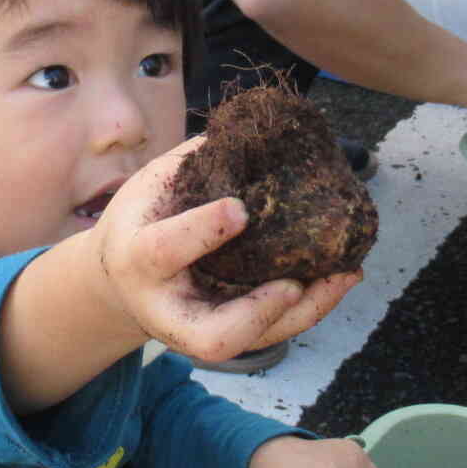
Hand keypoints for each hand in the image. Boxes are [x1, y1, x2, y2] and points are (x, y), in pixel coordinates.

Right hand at [93, 138, 360, 365]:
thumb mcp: (151, 186)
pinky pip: (273, 331)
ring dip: (305, 311)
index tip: (240, 208)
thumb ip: (195, 162)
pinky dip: (312, 305)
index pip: (165, 251)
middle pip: (214, 338)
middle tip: (293, 283)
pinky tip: (341, 277)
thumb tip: (252, 126)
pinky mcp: (228, 334)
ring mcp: (199, 330)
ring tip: (345, 275)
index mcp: (139, 260)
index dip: (202, 231)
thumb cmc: (142, 221)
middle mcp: (169, 309)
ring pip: (255, 341)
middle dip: (259, 313)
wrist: (121, 280)